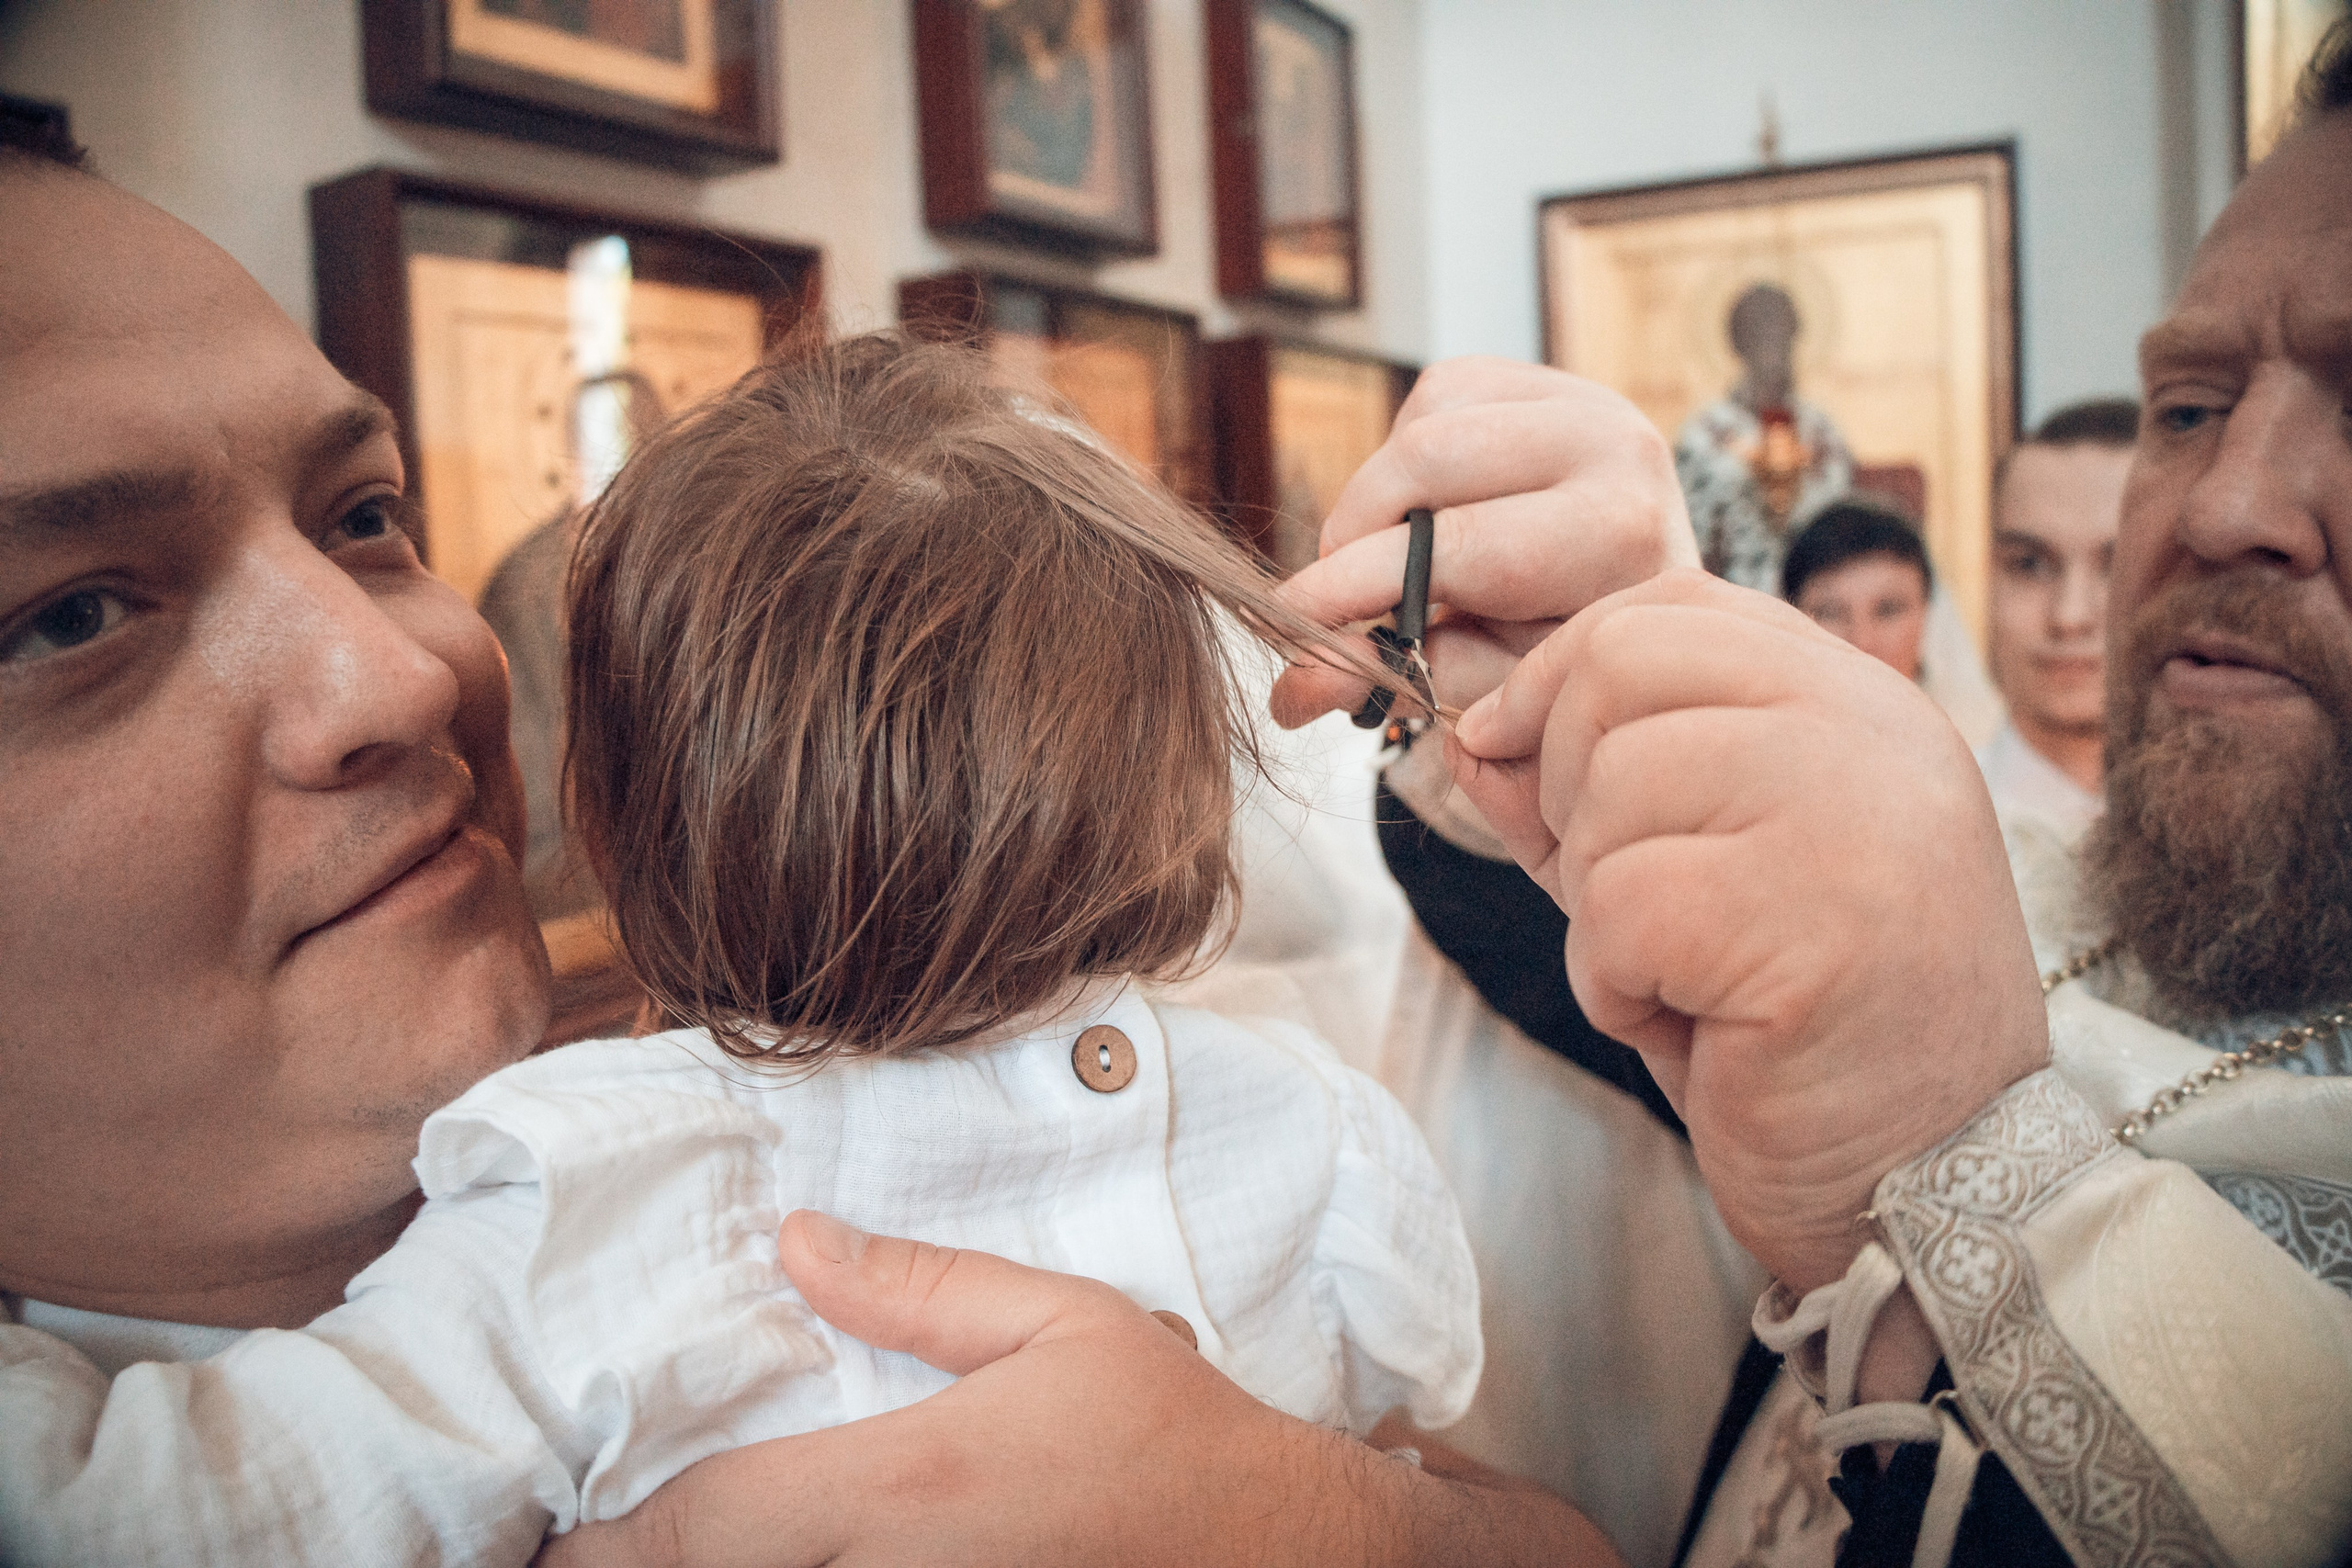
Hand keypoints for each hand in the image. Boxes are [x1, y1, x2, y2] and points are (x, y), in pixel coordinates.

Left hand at [538, 1212, 1617, 1567]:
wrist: (1279, 1556)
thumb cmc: (1173, 1436)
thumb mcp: (1061, 1324)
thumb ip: (919, 1288)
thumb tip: (795, 1244)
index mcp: (907, 1490)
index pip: (706, 1522)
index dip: (612, 1533)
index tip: (560, 1523)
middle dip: (643, 1559)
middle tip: (587, 1538)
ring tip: (665, 1540)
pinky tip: (787, 1551)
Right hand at [1271, 358, 1697, 727]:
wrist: (1639, 598)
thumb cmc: (1563, 655)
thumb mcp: (1494, 688)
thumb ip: (1400, 682)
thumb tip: (1296, 689)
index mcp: (1619, 535)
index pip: (1457, 546)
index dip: (1356, 583)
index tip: (1290, 619)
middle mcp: (1617, 447)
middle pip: (1429, 457)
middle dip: (1356, 529)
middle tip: (1337, 590)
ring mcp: (1585, 396)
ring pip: (1425, 418)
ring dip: (1385, 493)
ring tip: (1401, 554)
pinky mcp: (1546, 376)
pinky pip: (1438, 391)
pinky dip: (1410, 451)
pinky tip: (1434, 505)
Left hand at [1450, 570, 2048, 1292]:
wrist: (1929, 1190)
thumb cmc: (1806, 1034)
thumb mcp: (1690, 880)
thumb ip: (1586, 792)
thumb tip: (1470, 727)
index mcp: (1861, 704)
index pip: (1673, 604)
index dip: (1563, 668)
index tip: (1515, 745)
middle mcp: (1872, 733)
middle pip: (1619, 664)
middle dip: (1567, 783)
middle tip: (1625, 894)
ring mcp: (1854, 814)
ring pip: (1609, 789)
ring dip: (1599, 908)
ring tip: (1687, 978)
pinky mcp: (1810, 918)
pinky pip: (1620, 907)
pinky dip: (1619, 986)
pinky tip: (1700, 1029)